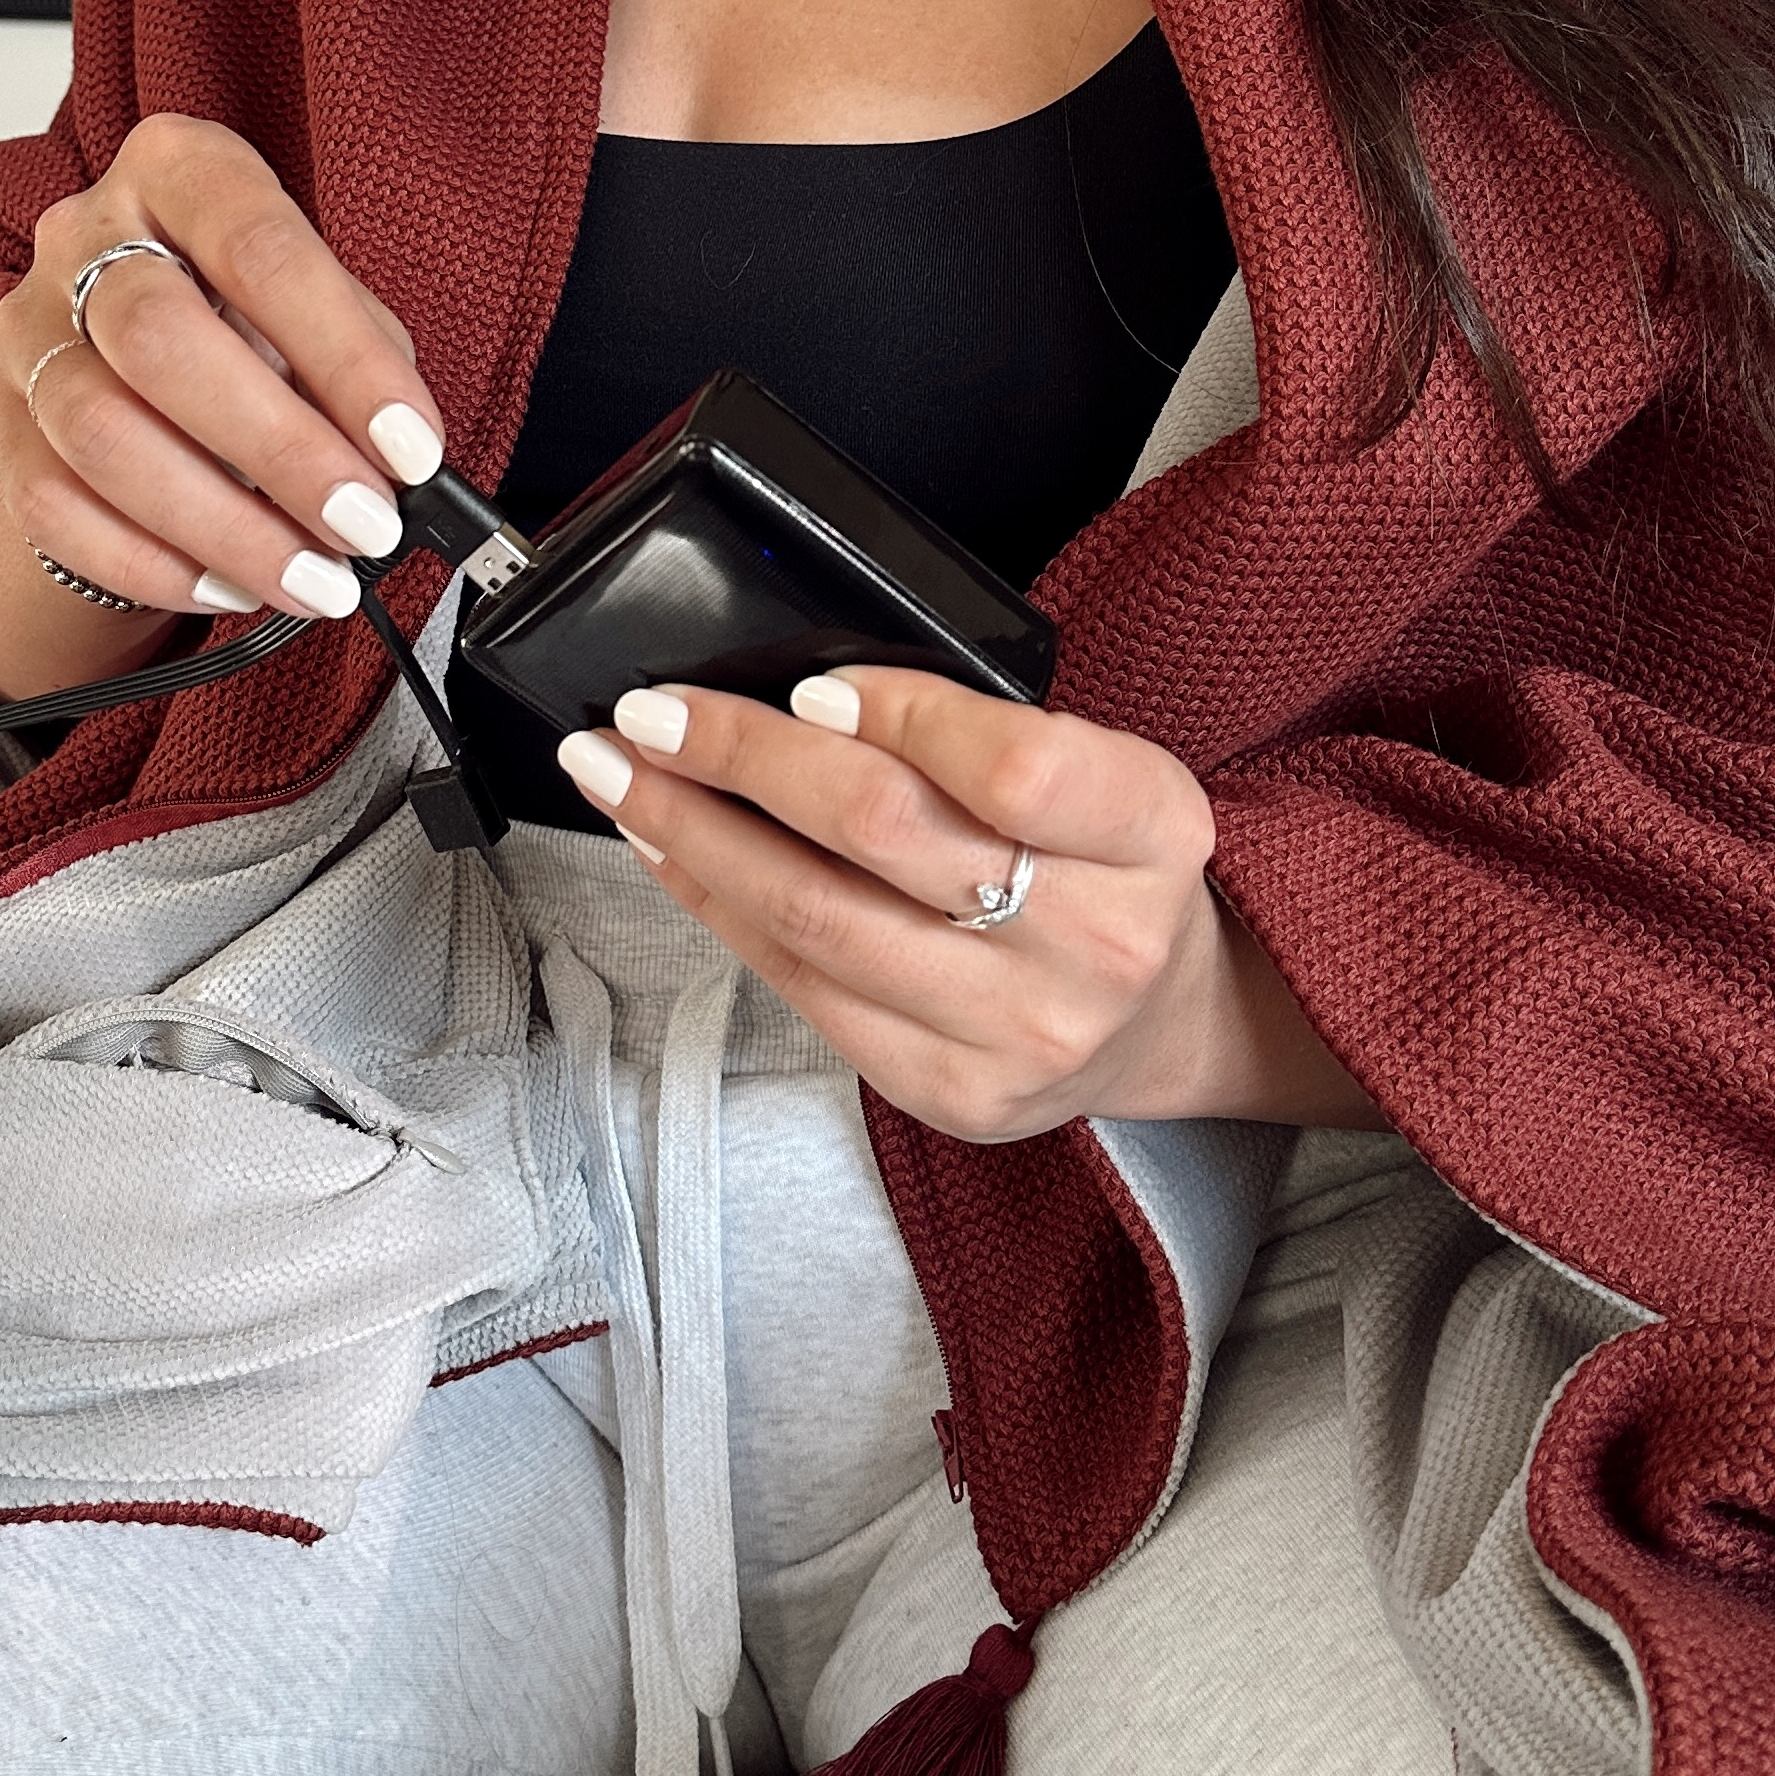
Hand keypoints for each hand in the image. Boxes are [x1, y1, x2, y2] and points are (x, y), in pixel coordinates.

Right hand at [0, 116, 449, 700]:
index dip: (343, 355)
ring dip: (226, 528)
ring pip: (102, 436)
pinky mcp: (4, 428)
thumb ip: (359, 361)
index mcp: (180, 171)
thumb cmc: (252, 318)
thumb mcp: (319, 304)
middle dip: (279, 450)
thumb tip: (400, 463)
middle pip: (158, 338)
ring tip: (317, 579)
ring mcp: (29, 332)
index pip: (259, 249)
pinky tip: (235, 588)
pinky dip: (157, 566)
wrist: (139, 356)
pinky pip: (57, 512)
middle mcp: (83, 236)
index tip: (411, 449)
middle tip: (364, 525)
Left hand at [553, 669, 1384, 1142]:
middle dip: (742, 757)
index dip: (899, 716)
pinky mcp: (947, 1091)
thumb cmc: (1103, 865)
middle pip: (885, 834)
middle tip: (650, 711)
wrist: (1156, 1022)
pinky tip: (670, 850)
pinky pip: (800, 985)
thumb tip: (796, 696)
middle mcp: (1097, 944)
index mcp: (1152, 832)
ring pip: (816, 917)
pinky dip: (718, 905)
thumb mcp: (1095, 770)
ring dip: (693, 833)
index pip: (1014, 766)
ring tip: (619, 773)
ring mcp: (1019, 1033)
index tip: (805, 684)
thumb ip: (976, 732)